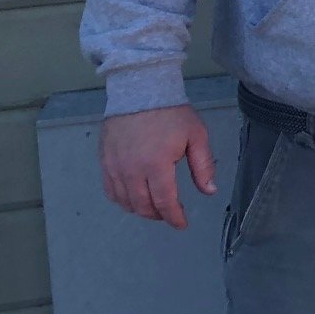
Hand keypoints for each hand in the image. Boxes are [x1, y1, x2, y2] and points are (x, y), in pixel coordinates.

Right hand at [101, 105, 216, 229]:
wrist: (140, 90)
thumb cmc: (172, 112)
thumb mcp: (196, 136)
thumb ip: (203, 166)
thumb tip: (210, 191)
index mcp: (156, 165)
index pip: (165, 203)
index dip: (174, 217)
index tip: (182, 224)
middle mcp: (131, 171)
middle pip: (143, 206)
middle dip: (159, 215)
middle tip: (170, 214)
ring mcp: (114, 167)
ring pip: (125, 202)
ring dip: (141, 209)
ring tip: (155, 207)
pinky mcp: (104, 161)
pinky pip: (110, 190)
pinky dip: (122, 200)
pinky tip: (134, 198)